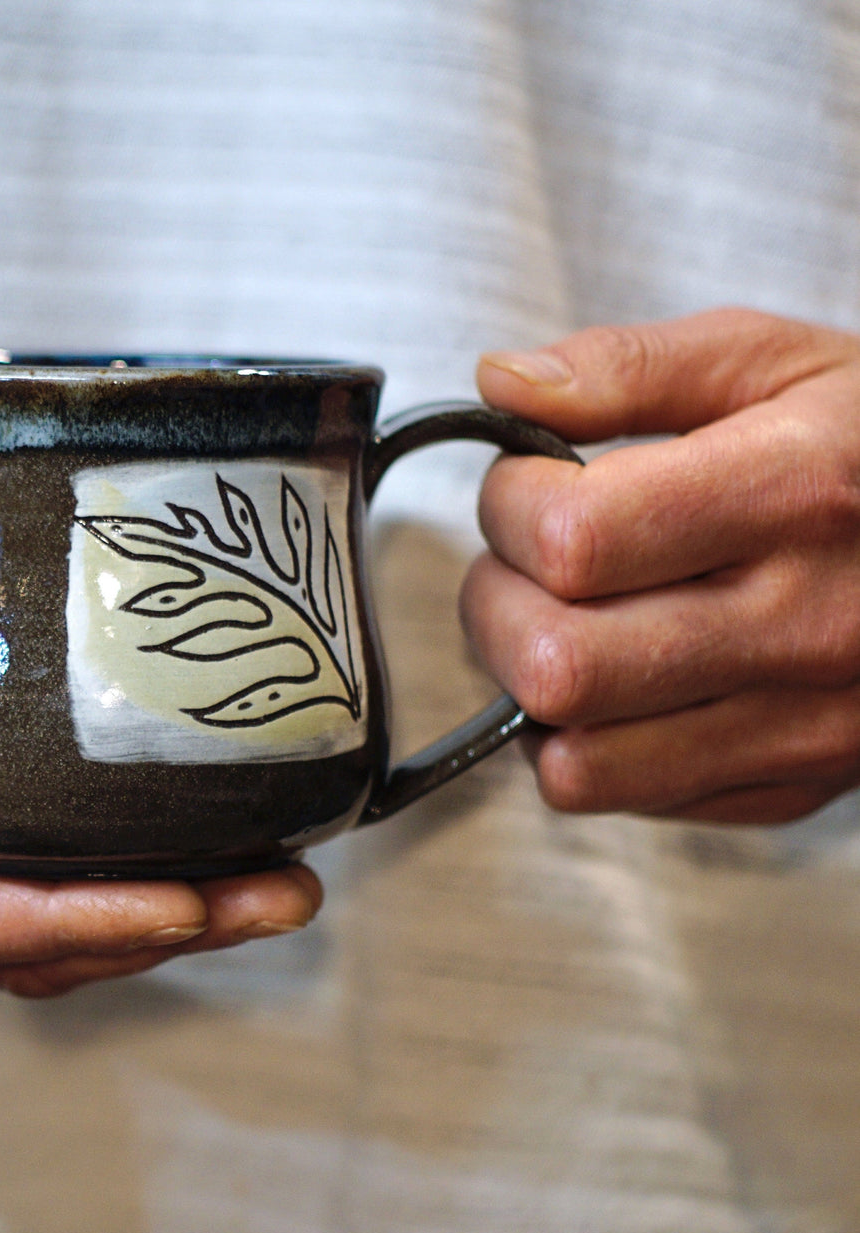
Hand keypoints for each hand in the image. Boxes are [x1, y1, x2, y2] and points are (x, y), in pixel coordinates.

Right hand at [0, 518, 319, 995]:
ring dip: (146, 916)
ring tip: (266, 878)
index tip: (182, 901)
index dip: (65, 920)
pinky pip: (0, 883)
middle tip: (280, 890)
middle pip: (7, 945)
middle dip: (151, 930)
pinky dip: (94, 879)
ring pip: (17, 930)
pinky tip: (170, 841)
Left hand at [461, 308, 859, 822]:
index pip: (575, 542)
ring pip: (578, 761)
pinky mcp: (796, 782)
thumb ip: (626, 368)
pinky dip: (583, 742)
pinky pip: (623, 795)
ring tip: (557, 622)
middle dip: (498, 606)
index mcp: (798, 493)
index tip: (527, 485)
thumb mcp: (768, 362)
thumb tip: (499, 382)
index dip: (511, 507)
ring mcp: (808, 722)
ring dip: (527, 688)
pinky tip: (615, 677)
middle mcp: (808, 623)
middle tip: (521, 564)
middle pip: (560, 667)